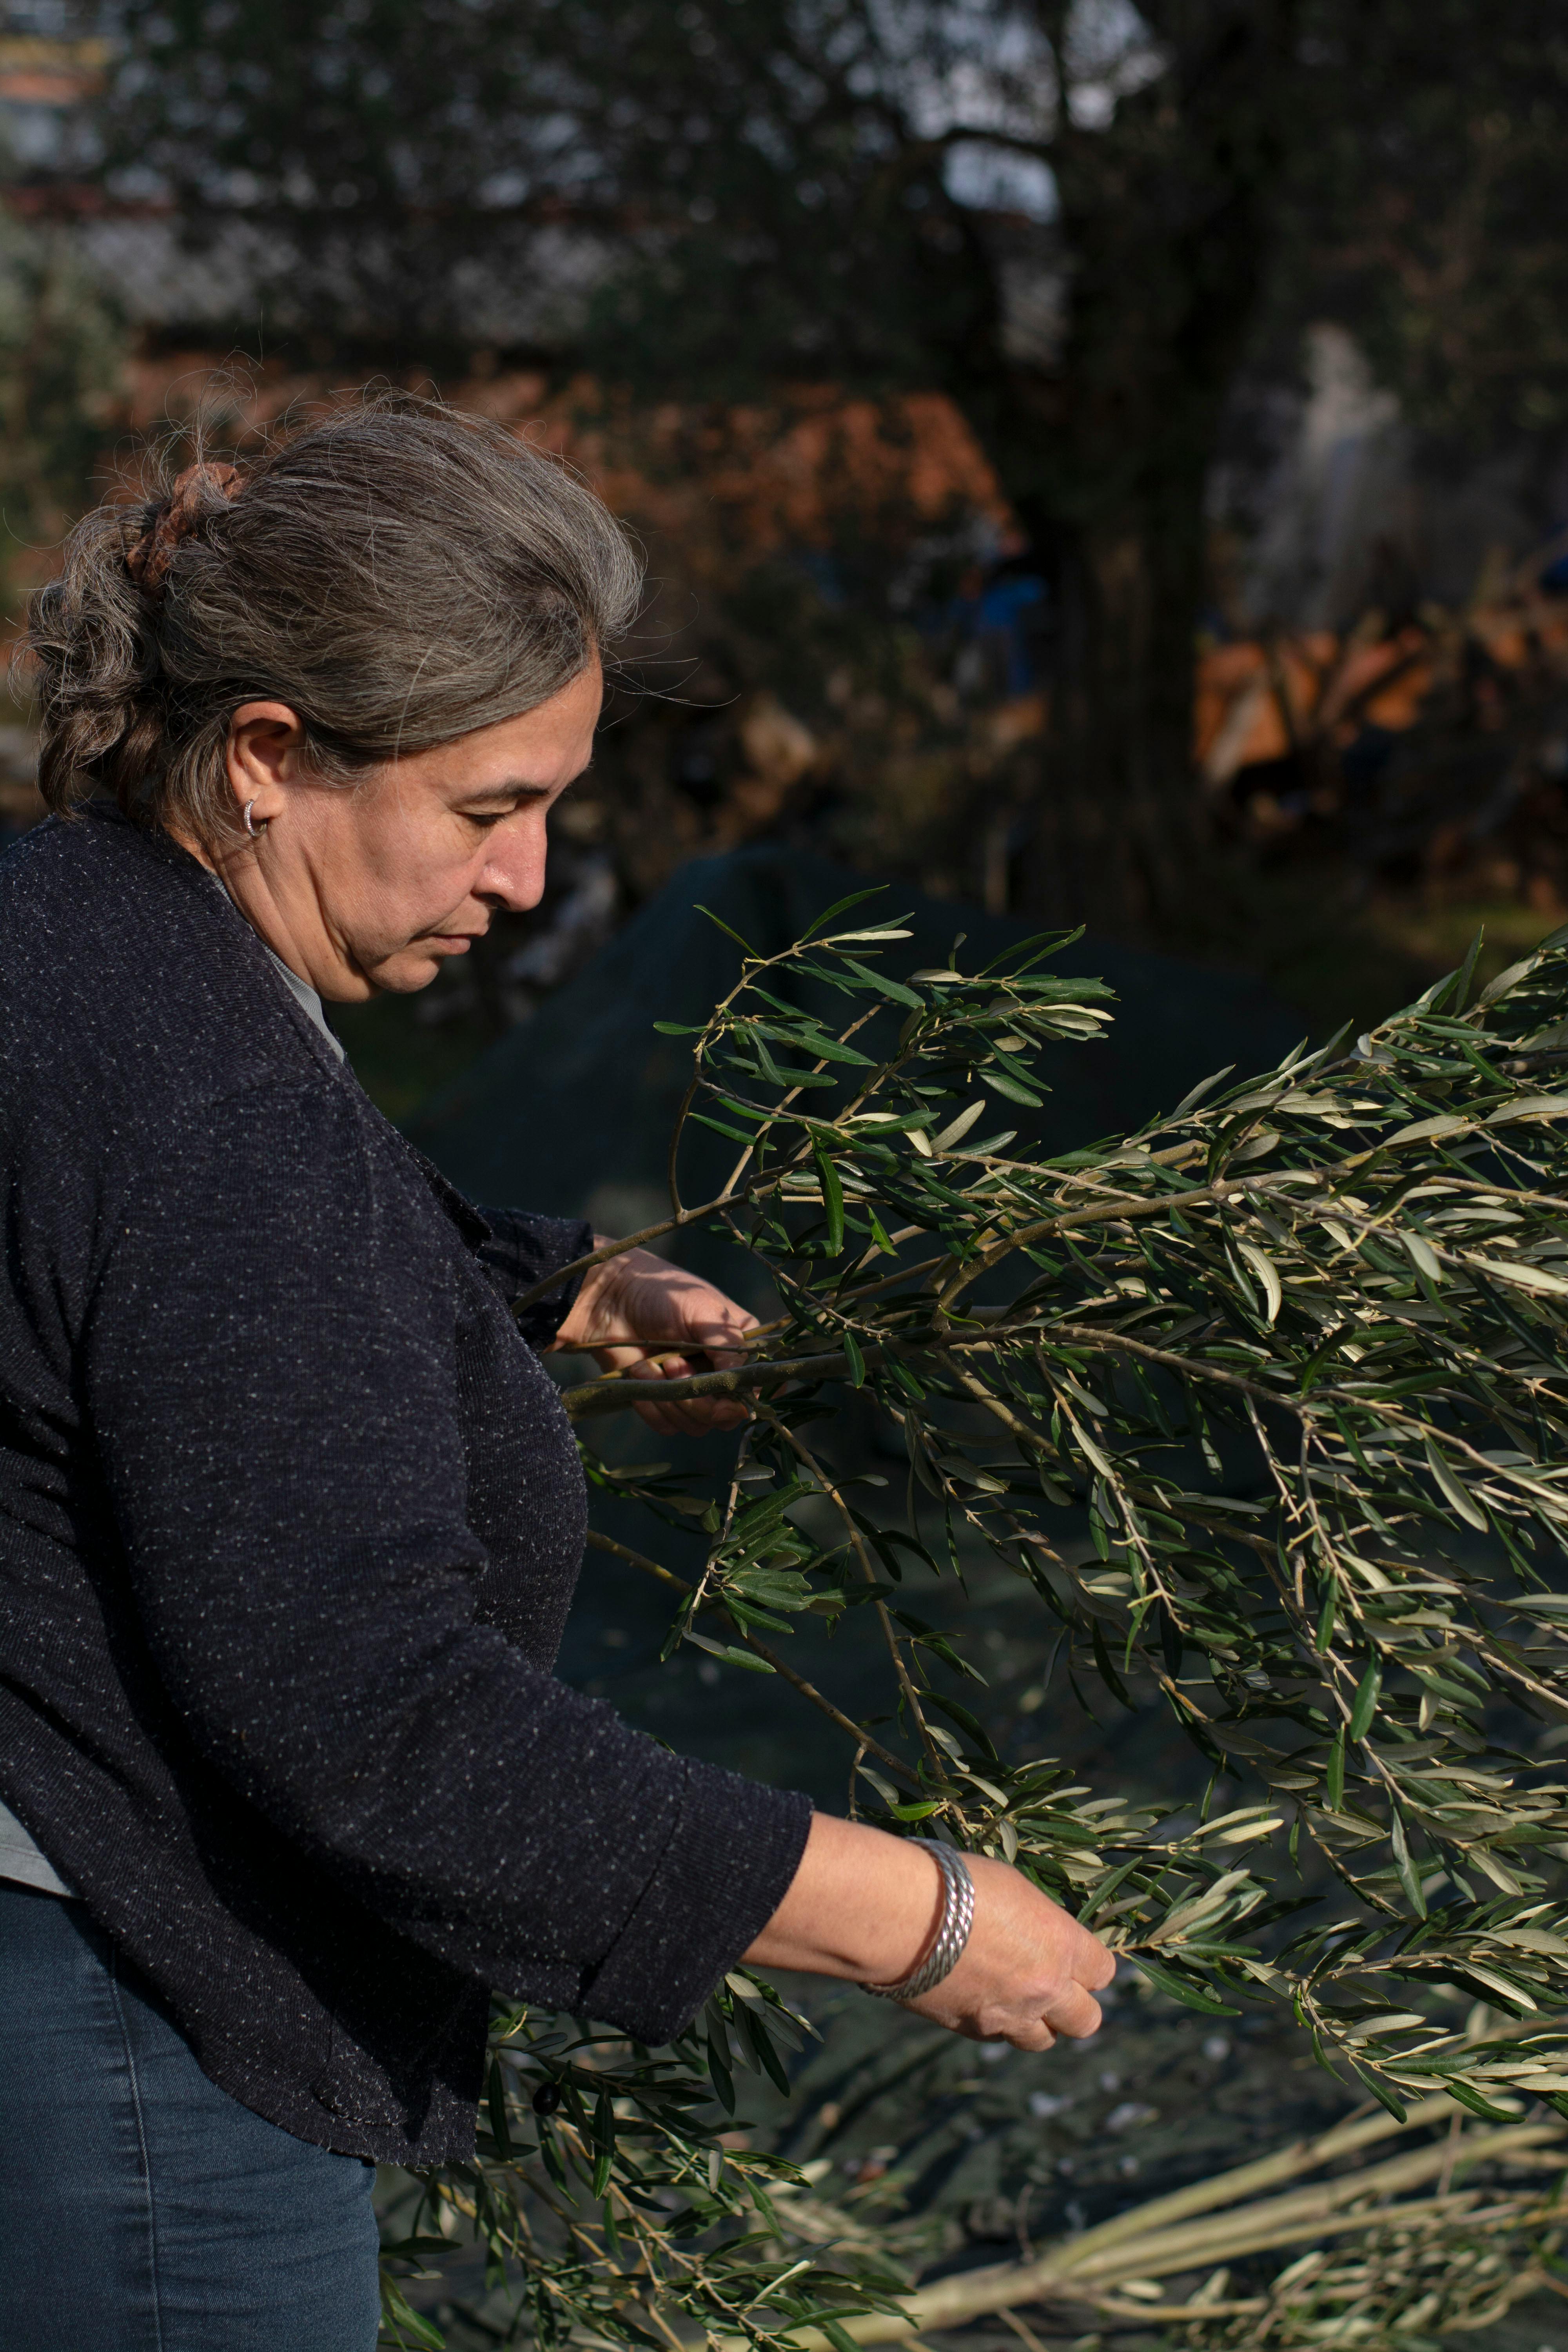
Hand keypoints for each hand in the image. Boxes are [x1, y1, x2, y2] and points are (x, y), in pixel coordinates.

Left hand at [553, 1240, 756, 1434]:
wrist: (606, 1300)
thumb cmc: (660, 1294)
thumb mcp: (703, 1309)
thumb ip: (730, 1348)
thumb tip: (744, 1394)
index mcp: (740, 1346)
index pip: (760, 1384)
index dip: (749, 1395)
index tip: (729, 1388)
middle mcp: (719, 1373)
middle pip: (728, 1414)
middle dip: (701, 1399)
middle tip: (676, 1365)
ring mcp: (690, 1390)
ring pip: (697, 1425)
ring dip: (673, 1398)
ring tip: (655, 1362)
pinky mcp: (661, 1402)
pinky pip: (667, 1425)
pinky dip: (651, 1403)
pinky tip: (639, 1372)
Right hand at [903, 1852, 1114, 2048]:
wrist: (901, 1915)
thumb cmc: (957, 1884)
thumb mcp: (1012, 1888)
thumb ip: (1038, 1923)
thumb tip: (1042, 1937)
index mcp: (1061, 1945)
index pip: (1103, 1972)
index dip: (1090, 1965)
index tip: (1074, 1955)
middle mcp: (1044, 1988)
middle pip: (1087, 2020)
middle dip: (1075, 2005)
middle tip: (1053, 1984)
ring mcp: (1008, 2015)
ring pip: (1043, 2040)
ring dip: (1038, 2022)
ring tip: (1017, 1996)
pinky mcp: (971, 2029)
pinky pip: (998, 2037)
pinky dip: (996, 2023)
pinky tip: (978, 1995)